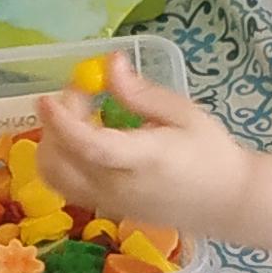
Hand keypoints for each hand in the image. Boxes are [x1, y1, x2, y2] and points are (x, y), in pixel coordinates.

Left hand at [35, 57, 259, 243]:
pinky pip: (65, 184)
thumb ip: (141, 93)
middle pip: (59, 160)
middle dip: (57, 122)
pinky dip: (61, 157)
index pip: (91, 147)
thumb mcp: (183, 113)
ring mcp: (107, 203)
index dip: (62, 123)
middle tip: (83, 95)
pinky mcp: (104, 209)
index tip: (45, 98)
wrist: (226, 202)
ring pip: (54, 175)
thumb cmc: (210, 152)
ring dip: (54, 141)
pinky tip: (87, 137)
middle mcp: (117, 187)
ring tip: (83, 116)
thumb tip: (110, 64)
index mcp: (143, 161)